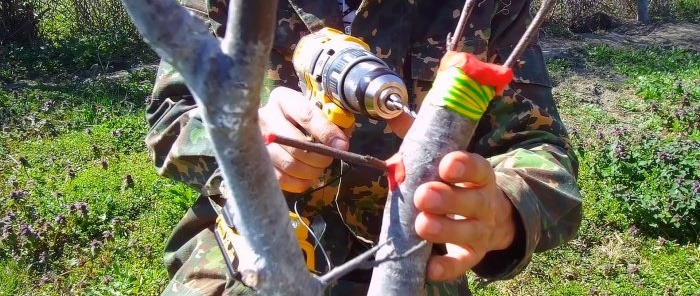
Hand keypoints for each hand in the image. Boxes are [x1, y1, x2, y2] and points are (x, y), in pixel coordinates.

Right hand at [259, 87, 348, 192]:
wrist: (279, 126)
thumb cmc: (303, 119)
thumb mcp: (317, 112)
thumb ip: (330, 123)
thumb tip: (340, 144)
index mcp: (283, 99)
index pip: (306, 115)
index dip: (326, 132)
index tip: (341, 145)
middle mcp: (265, 118)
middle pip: (296, 144)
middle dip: (319, 157)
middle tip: (328, 159)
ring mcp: (257, 142)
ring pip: (289, 164)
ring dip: (311, 171)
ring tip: (317, 168)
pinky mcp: (257, 163)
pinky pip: (282, 179)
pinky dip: (300, 181)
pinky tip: (306, 176)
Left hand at [413, 151, 515, 280]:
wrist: (489, 219)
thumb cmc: (455, 186)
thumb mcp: (447, 171)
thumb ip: (422, 162)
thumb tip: (393, 156)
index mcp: (479, 178)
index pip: (478, 169)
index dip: (464, 166)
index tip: (445, 166)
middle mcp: (485, 204)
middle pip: (473, 202)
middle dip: (448, 199)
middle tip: (423, 196)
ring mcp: (481, 232)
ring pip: (467, 232)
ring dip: (444, 230)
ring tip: (422, 225)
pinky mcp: (472, 255)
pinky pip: (461, 263)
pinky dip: (446, 267)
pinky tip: (430, 268)